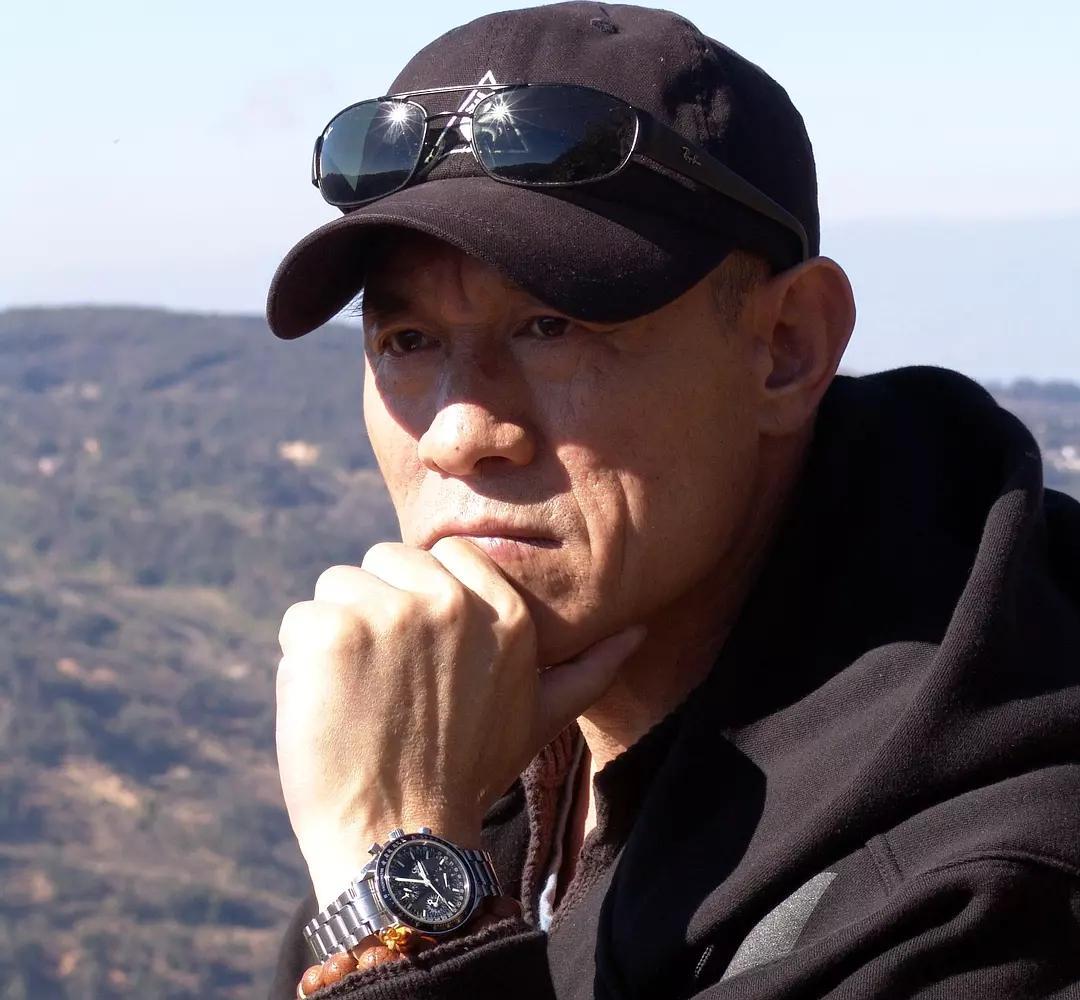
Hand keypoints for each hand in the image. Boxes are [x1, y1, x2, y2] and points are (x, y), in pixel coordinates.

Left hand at [276, 538, 644, 907]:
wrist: (401, 845)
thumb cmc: (468, 774)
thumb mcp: (542, 715)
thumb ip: (592, 667)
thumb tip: (642, 630)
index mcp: (503, 609)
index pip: (440, 555)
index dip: (420, 603)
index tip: (423, 661)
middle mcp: (451, 599)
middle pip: (381, 565)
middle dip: (377, 615)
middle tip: (391, 686)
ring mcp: (391, 613)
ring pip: (336, 589)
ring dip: (338, 639)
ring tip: (363, 700)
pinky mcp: (333, 633)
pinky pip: (299, 620)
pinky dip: (302, 663)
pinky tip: (331, 708)